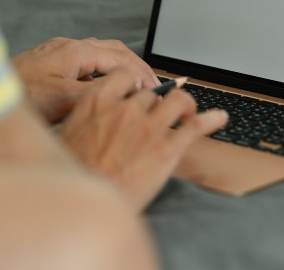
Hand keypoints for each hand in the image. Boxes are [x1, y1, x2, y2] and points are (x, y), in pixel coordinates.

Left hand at [12, 37, 159, 122]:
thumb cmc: (18, 97)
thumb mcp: (63, 99)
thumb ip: (97, 92)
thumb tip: (125, 90)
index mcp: (76, 51)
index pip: (121, 57)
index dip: (142, 73)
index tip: (155, 89)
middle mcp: (68, 47)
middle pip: (114, 51)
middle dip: (136, 67)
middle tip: (151, 87)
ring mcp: (58, 53)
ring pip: (100, 55)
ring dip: (120, 68)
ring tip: (133, 87)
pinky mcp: (50, 63)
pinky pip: (86, 62)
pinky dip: (103, 72)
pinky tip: (103, 88)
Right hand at [58, 69, 227, 210]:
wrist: (85, 207)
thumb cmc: (72, 176)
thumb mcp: (64, 137)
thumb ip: (80, 118)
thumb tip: (84, 115)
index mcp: (98, 103)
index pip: (124, 76)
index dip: (135, 83)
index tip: (138, 90)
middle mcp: (125, 109)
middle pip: (150, 93)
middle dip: (155, 104)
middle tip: (157, 116)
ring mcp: (149, 127)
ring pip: (177, 100)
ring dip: (183, 106)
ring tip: (185, 113)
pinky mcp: (168, 148)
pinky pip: (195, 126)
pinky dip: (211, 119)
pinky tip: (219, 118)